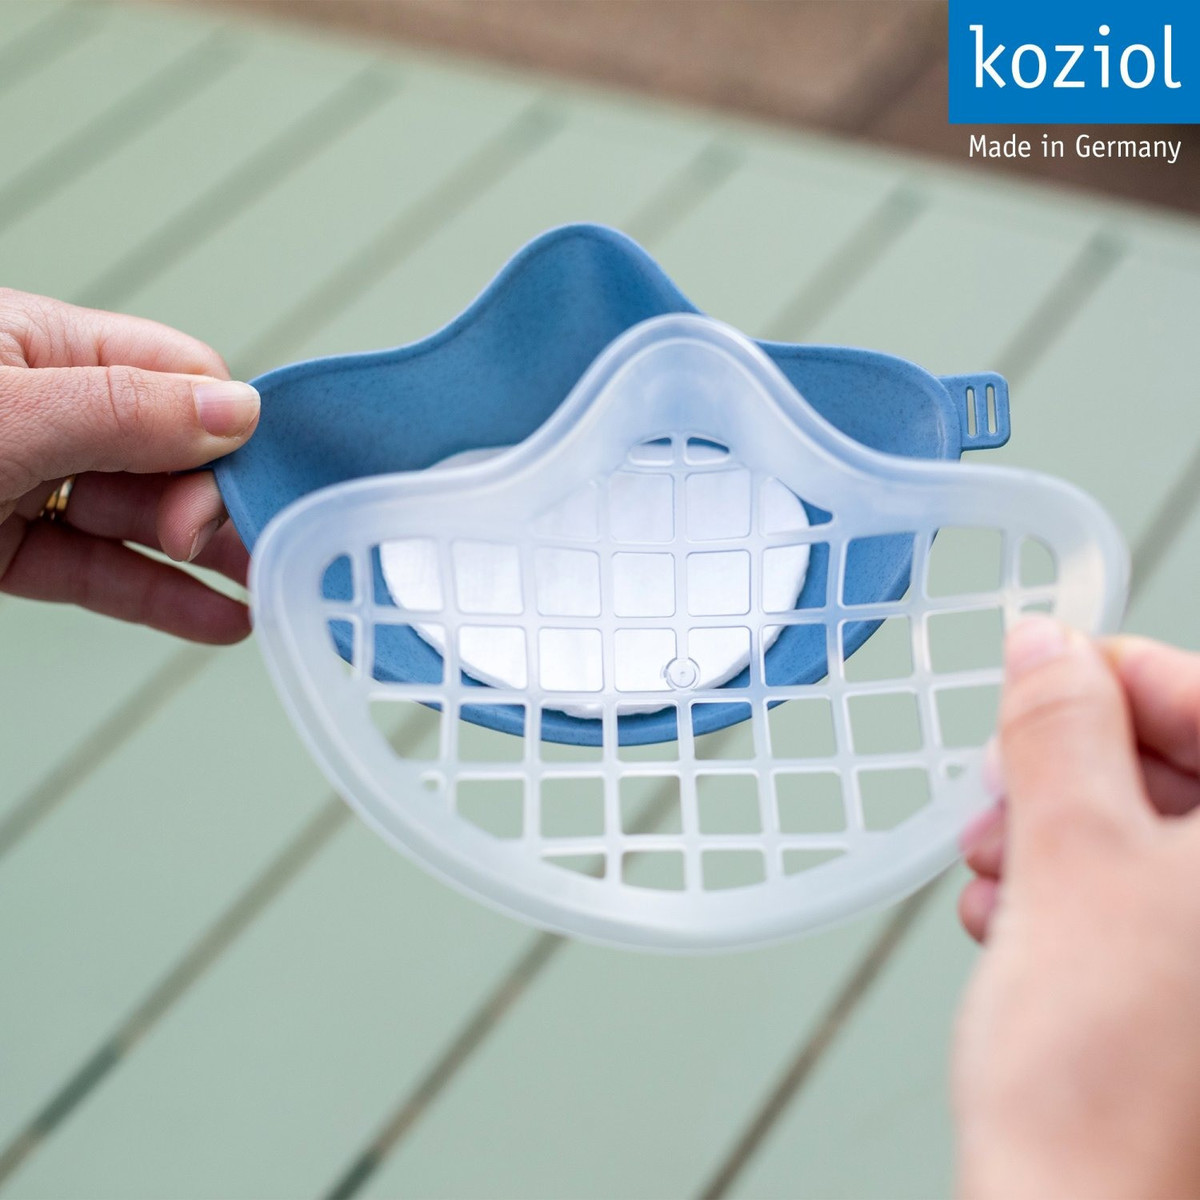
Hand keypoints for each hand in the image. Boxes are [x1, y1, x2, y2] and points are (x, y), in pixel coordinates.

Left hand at [0, 289, 259, 642]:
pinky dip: (159, 598)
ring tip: (273, 590)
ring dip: (208, 557)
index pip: (174, 375)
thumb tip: (240, 410)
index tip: (251, 480)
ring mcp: (24, 483)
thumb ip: (124, 411)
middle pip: (167, 453)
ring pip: (138, 519)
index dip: (224, 427)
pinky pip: (97, 572)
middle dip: (215, 501)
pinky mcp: (6, 552)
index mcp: (41, 346)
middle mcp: (43, 411)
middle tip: (247, 545)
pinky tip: (222, 618)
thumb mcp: (8, 414)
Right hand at [953, 619, 1199, 1197]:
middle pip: (1186, 775)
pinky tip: (1014, 916)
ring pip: (1155, 842)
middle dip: (1075, 771)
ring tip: (997, 865)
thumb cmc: (1105, 1080)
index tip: (1042, 676)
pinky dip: (1071, 895)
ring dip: (1058, 836)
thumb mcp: (1068, 856)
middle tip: (1006, 783)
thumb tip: (1045, 650)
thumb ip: (1057, 730)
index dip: (1120, 676)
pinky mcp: (1196, 1003)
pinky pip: (1146, 908)